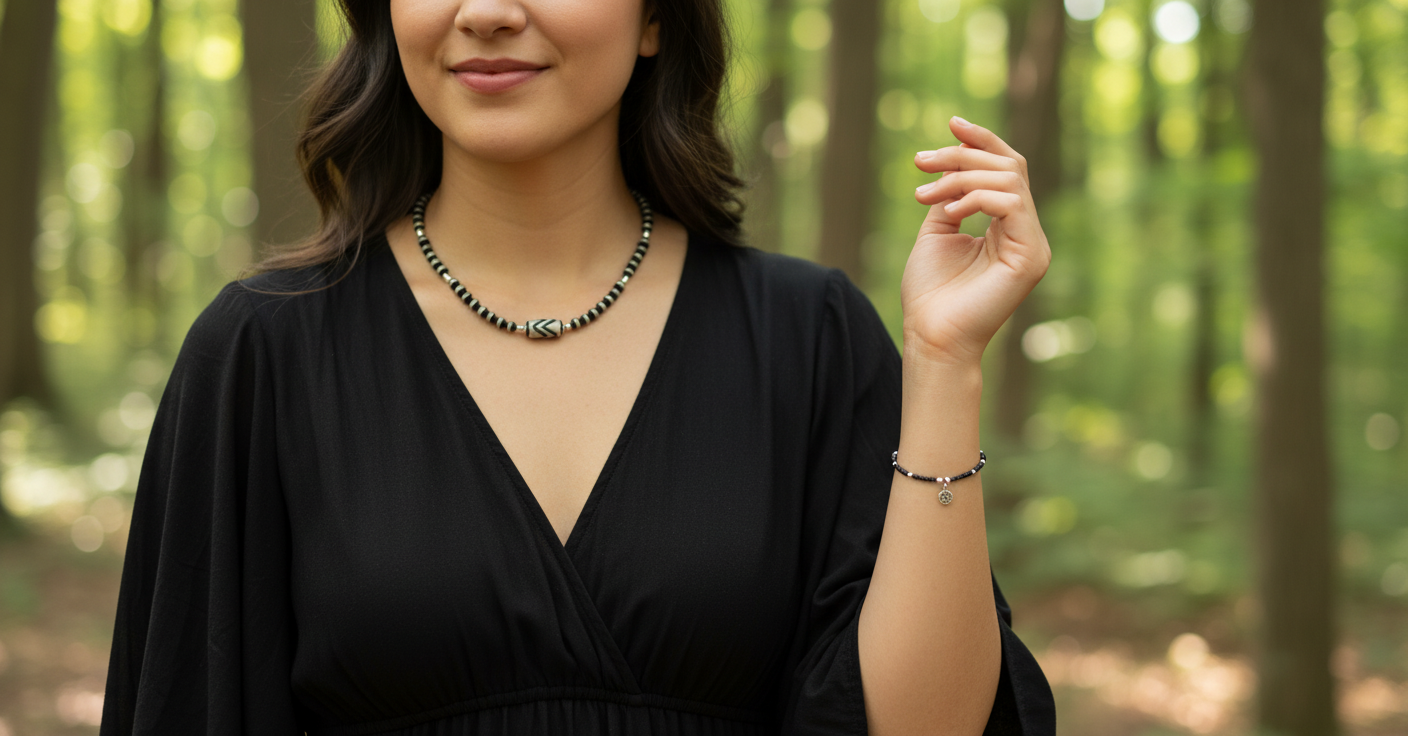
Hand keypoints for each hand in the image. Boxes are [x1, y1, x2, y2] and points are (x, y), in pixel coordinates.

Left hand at [902, 117, 1050, 365]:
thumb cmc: (930, 293)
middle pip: (1009, 166)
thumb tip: (953, 159)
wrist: (930, 336)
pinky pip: (1011, 204)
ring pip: (1009, 180)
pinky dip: (976, 198)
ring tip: (925, 196)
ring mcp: (1033, 245)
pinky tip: (949, 213)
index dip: (983, 141)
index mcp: (1008, 227)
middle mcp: (1027, 233)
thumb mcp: (937, 231)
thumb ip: (951, 196)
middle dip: (961, 156)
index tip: (951, 123)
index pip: (1007, 169)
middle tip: (921, 164)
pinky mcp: (1031, 257)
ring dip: (961, 178)